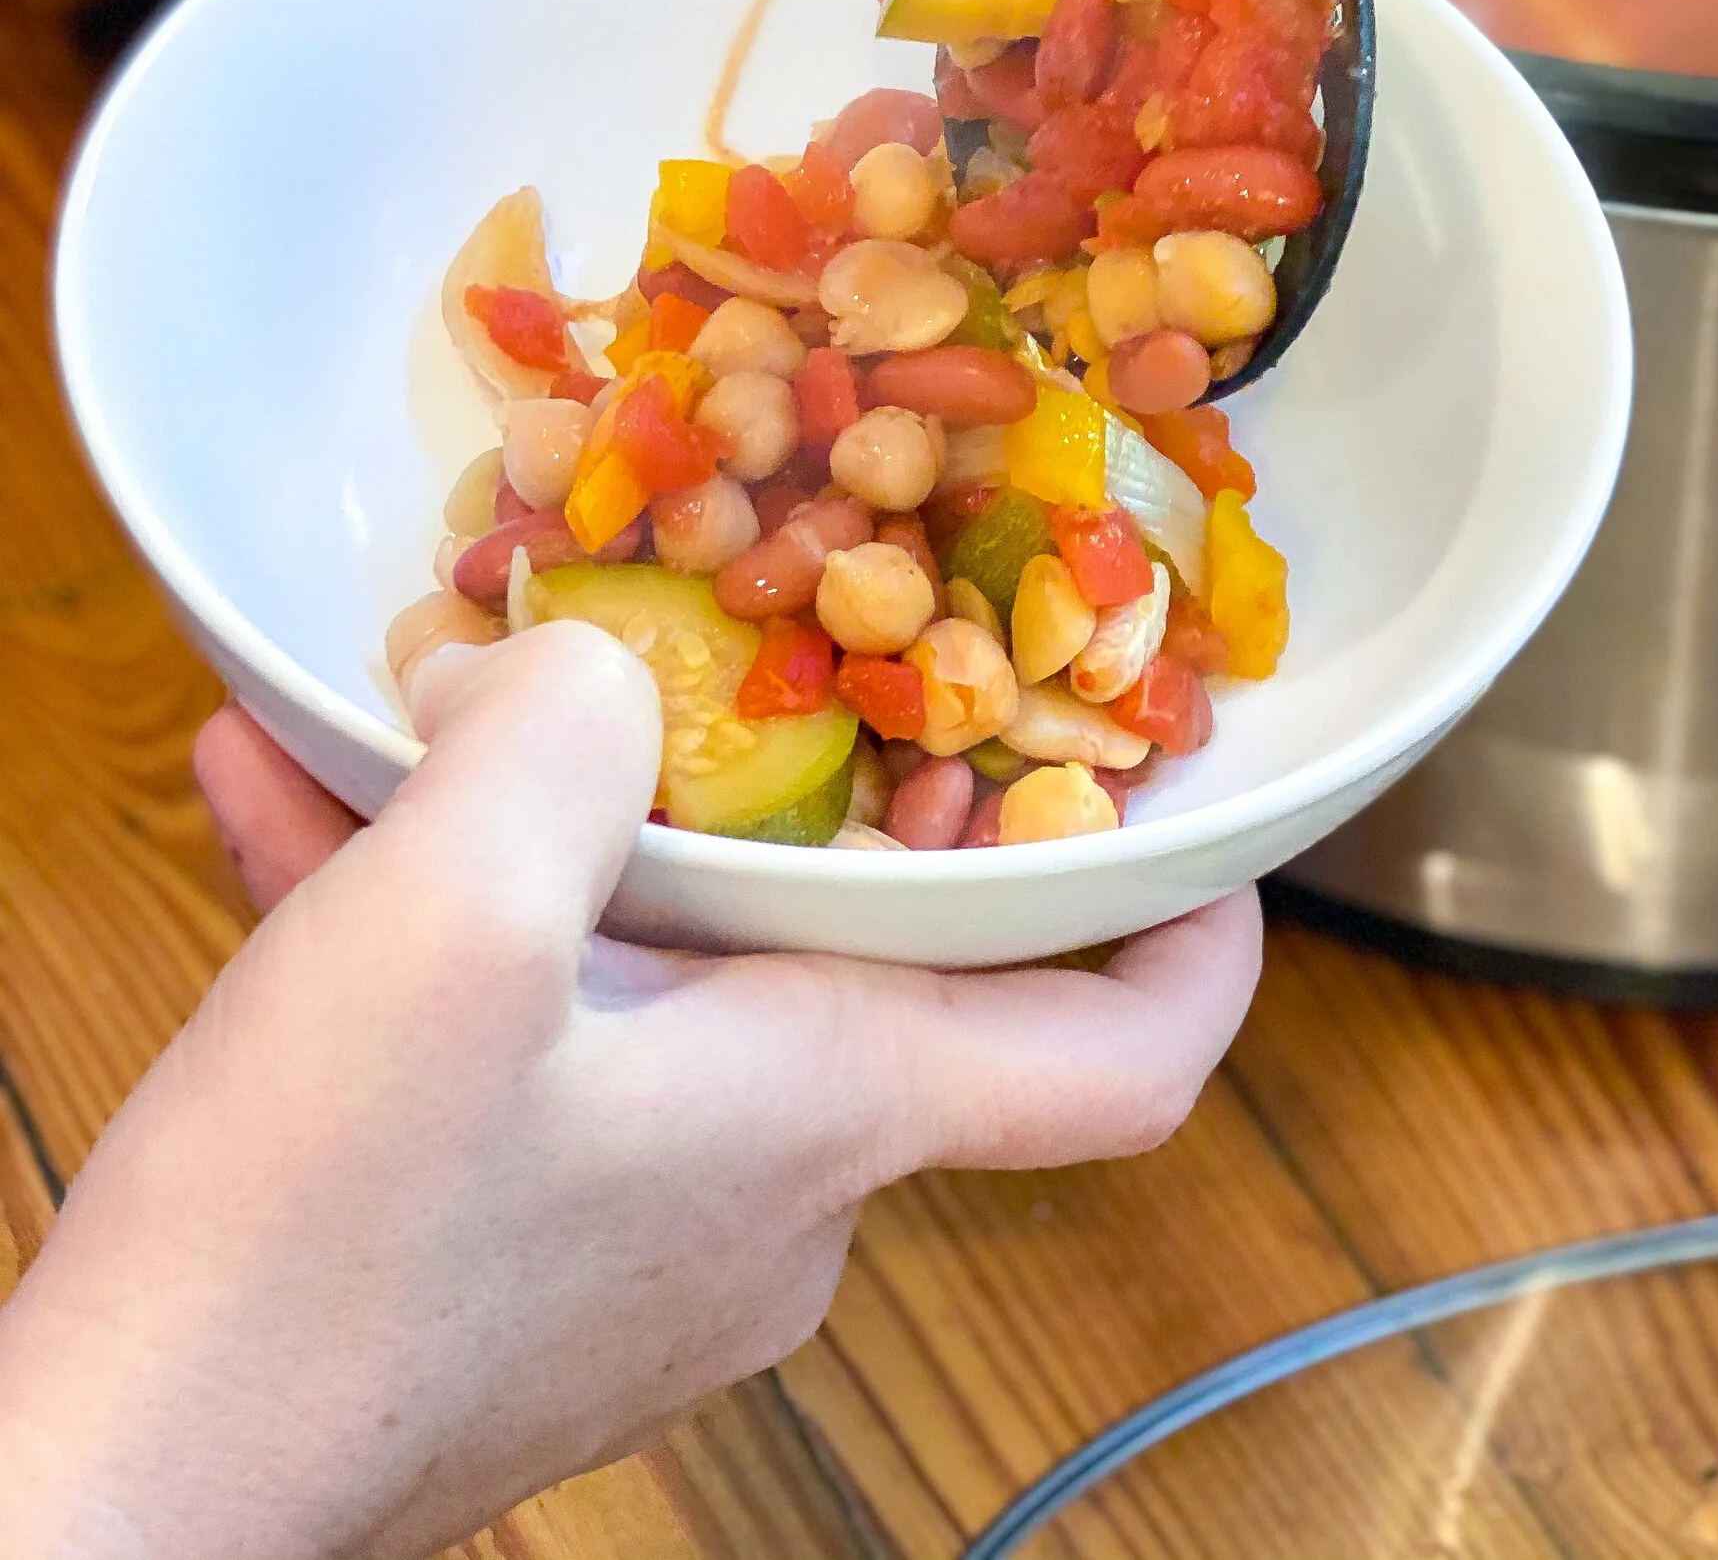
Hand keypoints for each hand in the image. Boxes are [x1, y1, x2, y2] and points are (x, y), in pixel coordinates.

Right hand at [0, 625, 1261, 1559]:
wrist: (105, 1499)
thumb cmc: (314, 1240)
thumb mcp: (446, 917)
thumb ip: (558, 735)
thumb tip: (574, 674)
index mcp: (830, 1110)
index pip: (1122, 1056)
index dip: (1196, 937)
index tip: (1202, 821)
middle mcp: (774, 1194)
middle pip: (858, 965)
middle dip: (762, 790)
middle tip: (705, 648)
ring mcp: (636, 1243)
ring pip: (651, 979)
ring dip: (539, 835)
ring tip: (402, 708)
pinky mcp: (504, 1267)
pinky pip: (518, 1047)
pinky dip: (432, 931)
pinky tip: (285, 801)